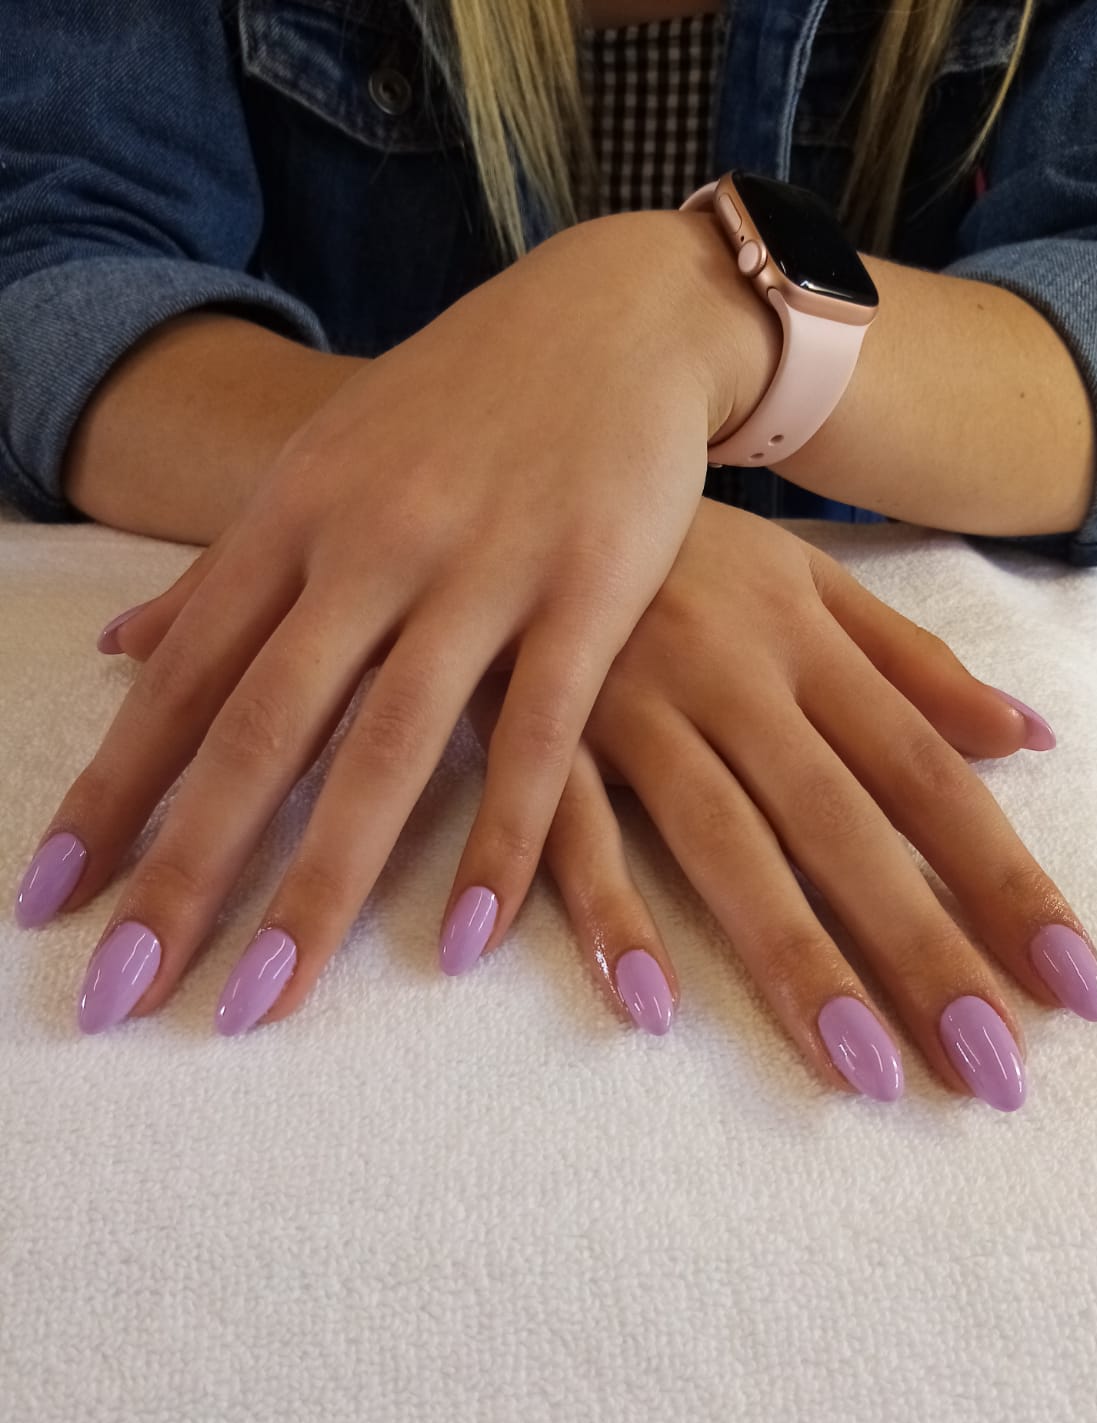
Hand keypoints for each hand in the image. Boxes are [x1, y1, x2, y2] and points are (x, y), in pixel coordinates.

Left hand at [12, 210, 773, 1030]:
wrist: (612, 318)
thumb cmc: (459, 406)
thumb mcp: (323, 467)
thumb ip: (226, 573)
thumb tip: (120, 650)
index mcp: (294, 520)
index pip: (181, 682)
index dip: (111, 794)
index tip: (49, 902)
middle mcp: (370, 546)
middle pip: (260, 730)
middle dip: (182, 870)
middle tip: (119, 995)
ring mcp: (482, 569)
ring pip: (388, 748)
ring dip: (319, 886)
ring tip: (258, 1002)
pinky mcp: (589, 591)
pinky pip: (540, 736)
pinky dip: (502, 840)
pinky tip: (463, 942)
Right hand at [474, 502, 1096, 1109]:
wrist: (539, 447)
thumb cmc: (686, 543)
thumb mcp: (809, 579)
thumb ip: (913, 664)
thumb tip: (1028, 738)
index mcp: (810, 645)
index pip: (929, 778)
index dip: (1003, 881)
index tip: (1070, 986)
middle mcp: (736, 680)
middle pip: (845, 826)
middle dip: (922, 949)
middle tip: (991, 1068)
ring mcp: (634, 705)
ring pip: (726, 841)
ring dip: (794, 956)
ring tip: (862, 1068)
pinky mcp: (540, 729)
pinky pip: (572, 825)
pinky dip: (606, 908)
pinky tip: (649, 1004)